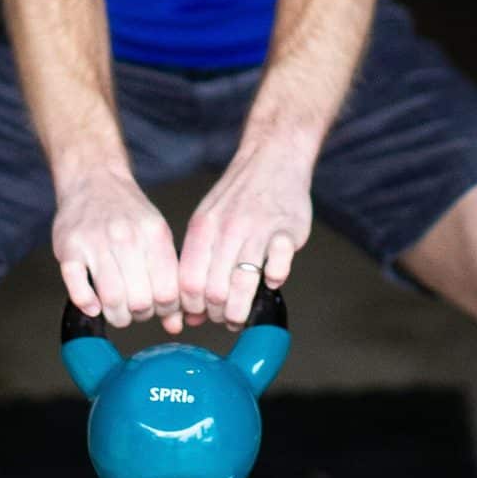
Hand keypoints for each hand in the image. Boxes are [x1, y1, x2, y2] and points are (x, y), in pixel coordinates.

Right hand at [53, 167, 184, 332]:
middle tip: (136, 310)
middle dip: (140, 315)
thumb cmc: (128, 213)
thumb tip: (176, 324)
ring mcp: (95, 242)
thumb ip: (169, 278)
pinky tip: (94, 304)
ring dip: (116, 316)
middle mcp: (126, 236)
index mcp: (154, 235)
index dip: (165, 311)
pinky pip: (78, 288)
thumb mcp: (157, 237)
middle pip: (140, 301)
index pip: (168, 292)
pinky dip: (87, 304)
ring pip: (111, 299)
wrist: (93, 179)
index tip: (158, 308)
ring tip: (117, 310)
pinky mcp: (69, 248)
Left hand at [178, 144, 311, 329]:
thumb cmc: (237, 197)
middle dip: (218, 314)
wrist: (273, 159)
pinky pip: (279, 267)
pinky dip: (274, 281)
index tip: (202, 313)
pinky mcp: (287, 232)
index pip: (189, 282)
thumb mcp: (207, 222)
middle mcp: (227, 230)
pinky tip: (271, 281)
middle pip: (215, 290)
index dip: (194, 307)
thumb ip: (197, 264)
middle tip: (224, 318)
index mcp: (203, 229)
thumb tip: (190, 314)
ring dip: (242, 309)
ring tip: (242, 316)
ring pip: (244, 284)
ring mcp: (258, 231)